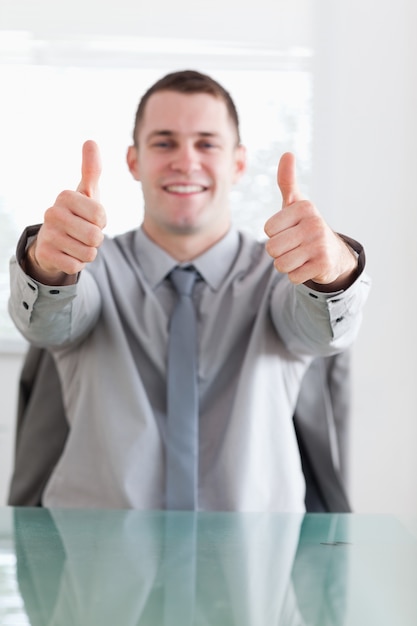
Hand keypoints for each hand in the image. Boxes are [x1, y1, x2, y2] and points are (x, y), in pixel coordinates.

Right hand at [27, 140, 106, 283]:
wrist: (53, 241)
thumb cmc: (76, 214)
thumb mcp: (86, 192)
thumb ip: (91, 169)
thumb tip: (90, 141)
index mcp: (65, 196)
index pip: (101, 216)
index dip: (101, 221)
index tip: (90, 218)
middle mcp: (52, 213)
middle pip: (96, 236)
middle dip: (95, 239)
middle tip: (83, 233)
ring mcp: (47, 234)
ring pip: (88, 253)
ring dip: (87, 253)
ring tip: (75, 243)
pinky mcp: (46, 255)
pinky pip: (76, 266)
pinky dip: (77, 264)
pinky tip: (67, 254)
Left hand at [264, 152, 356, 288]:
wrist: (334, 253)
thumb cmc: (306, 225)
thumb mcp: (295, 203)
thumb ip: (287, 181)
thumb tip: (287, 153)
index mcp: (304, 207)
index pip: (268, 229)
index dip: (275, 234)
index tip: (289, 230)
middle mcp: (314, 224)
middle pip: (272, 248)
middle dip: (278, 251)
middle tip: (294, 246)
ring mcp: (320, 245)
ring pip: (280, 264)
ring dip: (286, 264)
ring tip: (300, 256)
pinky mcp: (323, 265)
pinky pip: (292, 277)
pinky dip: (296, 275)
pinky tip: (308, 266)